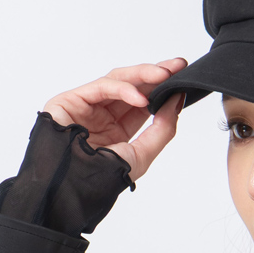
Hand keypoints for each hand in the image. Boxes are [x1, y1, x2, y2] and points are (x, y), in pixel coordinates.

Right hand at [43, 58, 187, 180]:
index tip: (181, 80)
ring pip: (118, 80)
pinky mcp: (72, 99)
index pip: (142, 103)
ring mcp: (87, 106)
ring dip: (143, 75)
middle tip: (177, 67)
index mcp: (117, 131)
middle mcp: (102, 116)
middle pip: (131, 87)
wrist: (73, 185)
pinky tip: (141, 98)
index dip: (161, 90)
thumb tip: (176, 102)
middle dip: (156, 75)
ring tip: (164, 74)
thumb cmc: (101, 177)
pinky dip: (123, 89)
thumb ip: (162, 129)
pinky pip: (102, 87)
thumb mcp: (142, 154)